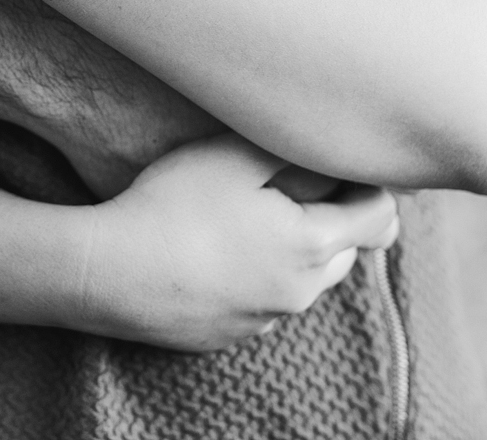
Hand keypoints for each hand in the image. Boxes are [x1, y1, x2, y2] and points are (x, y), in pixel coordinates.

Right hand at [77, 134, 398, 351]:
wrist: (106, 274)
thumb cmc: (172, 205)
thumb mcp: (234, 155)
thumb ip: (296, 150)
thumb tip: (337, 154)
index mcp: (311, 244)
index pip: (380, 218)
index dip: (370, 186)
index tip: (342, 167)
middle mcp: (299, 291)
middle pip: (346, 252)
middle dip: (332, 220)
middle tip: (286, 188)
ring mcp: (265, 320)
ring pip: (305, 281)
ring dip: (294, 252)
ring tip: (246, 222)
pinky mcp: (231, 336)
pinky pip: (264, 303)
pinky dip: (256, 278)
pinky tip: (215, 255)